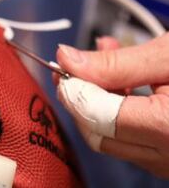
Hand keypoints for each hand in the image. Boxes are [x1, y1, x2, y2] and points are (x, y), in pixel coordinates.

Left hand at [55, 35, 168, 178]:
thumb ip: (116, 63)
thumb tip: (67, 59)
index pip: (97, 116)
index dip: (73, 89)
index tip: (62, 63)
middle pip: (99, 132)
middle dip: (82, 94)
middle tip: (78, 62)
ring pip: (113, 137)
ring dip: (100, 97)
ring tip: (107, 55)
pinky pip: (133, 139)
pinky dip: (120, 109)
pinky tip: (125, 79)